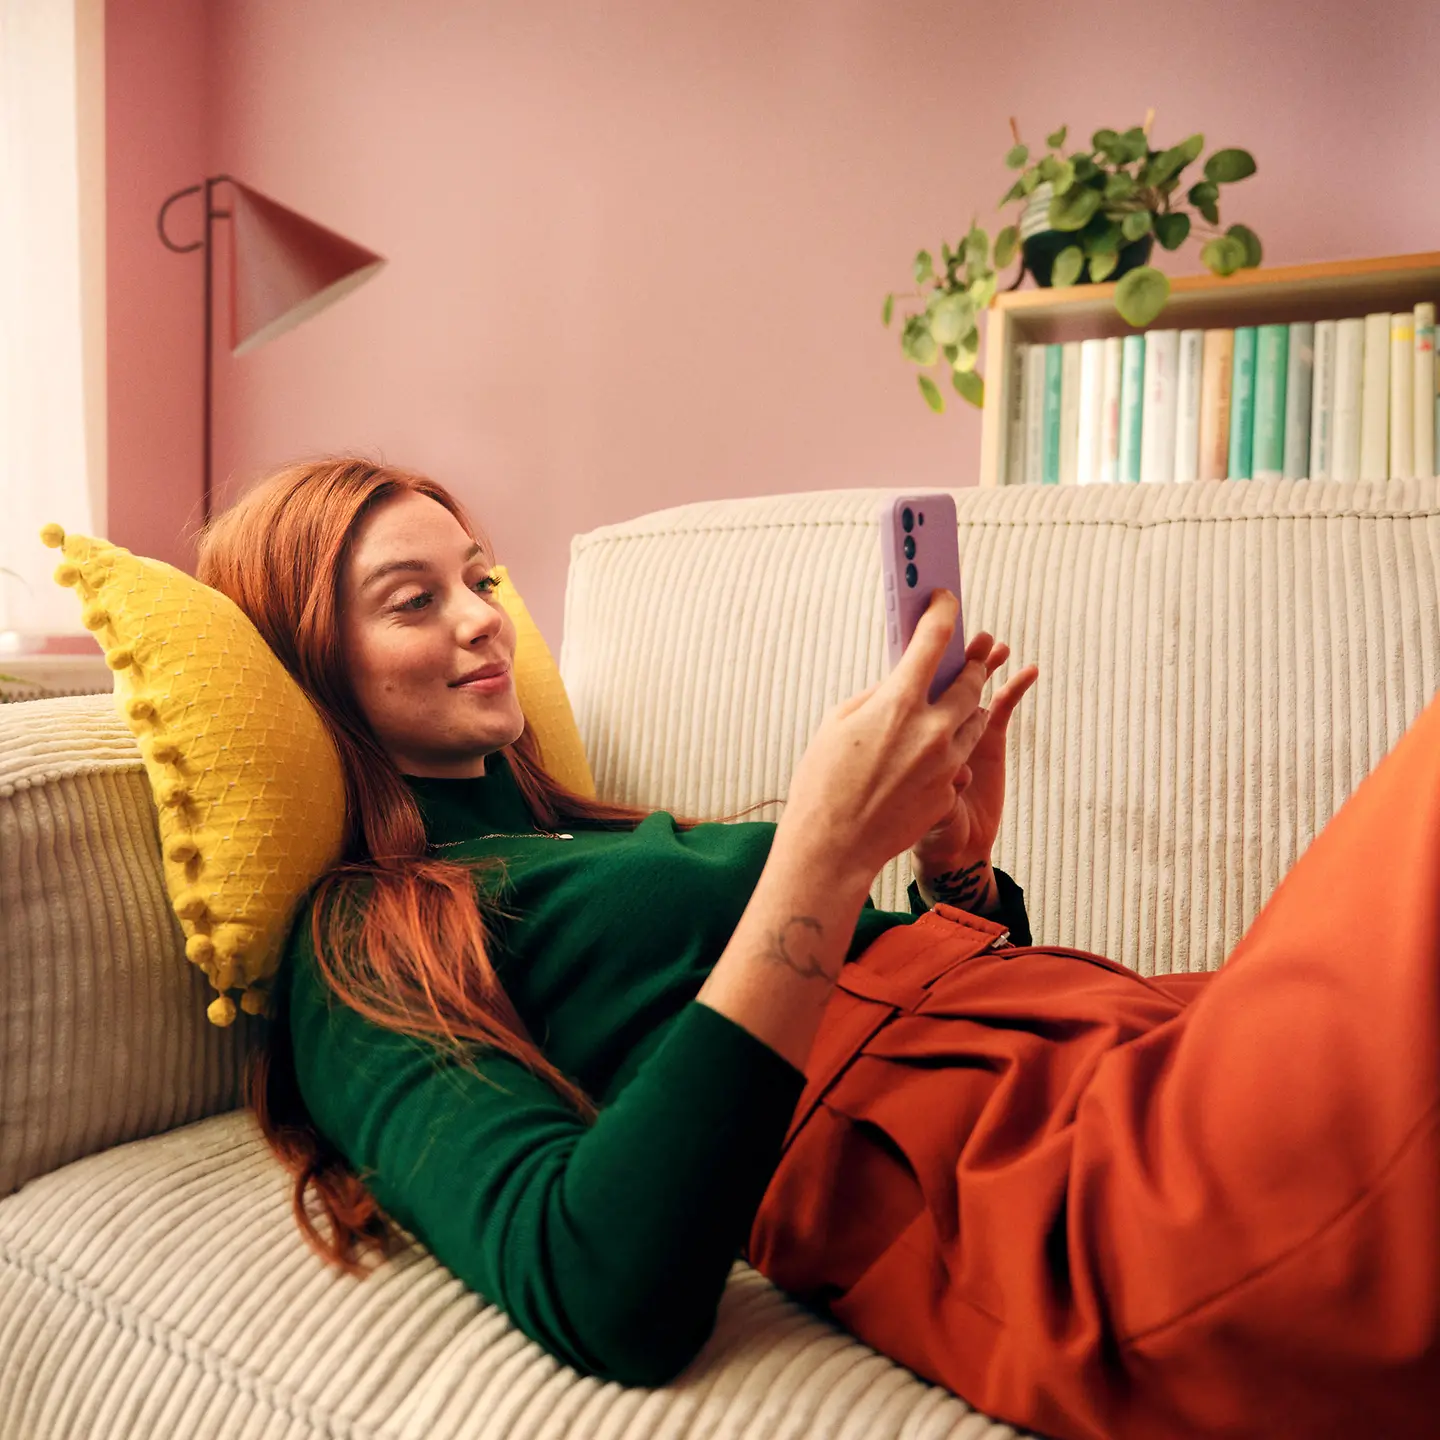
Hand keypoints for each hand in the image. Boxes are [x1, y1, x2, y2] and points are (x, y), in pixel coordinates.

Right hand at [778, 591, 996, 889]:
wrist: (834, 846)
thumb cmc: (823, 782)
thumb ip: (875, 696)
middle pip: (969, 680)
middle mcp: (932, 729)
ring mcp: (946, 763)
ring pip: (975, 720)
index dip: (942, 611)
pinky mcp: (949, 792)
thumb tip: (897, 684)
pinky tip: (940, 747)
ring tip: (967, 695)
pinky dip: (953, 747)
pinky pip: (960, 759)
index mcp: (899, 702)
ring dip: (971, 704)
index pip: (932, 640)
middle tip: (977, 647)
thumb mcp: (838, 723)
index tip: (944, 598)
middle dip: (973, 660)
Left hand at [912, 643, 1037, 879]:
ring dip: (983, 664)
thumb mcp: (906, 794)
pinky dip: (1015, 688)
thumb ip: (918, 771)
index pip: (914, 683)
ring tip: (993, 644)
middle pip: (946, 678)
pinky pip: (1001, 707)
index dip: (922, 660)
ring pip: (972, 686)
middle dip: (957, 657)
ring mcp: (962, 727)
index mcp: (907, 725)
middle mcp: (934, 721)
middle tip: (968, 637)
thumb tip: (940, 756)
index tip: (924, 632)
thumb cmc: (909, 820)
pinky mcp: (989, 739)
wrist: (945, 845)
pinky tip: (1028, 672)